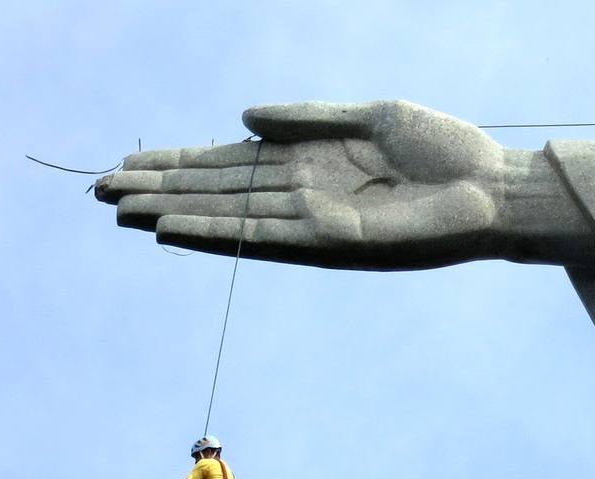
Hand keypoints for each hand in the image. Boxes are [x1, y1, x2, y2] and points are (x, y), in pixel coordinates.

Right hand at [96, 101, 512, 269]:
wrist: (495, 189)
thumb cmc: (445, 151)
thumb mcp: (371, 117)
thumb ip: (308, 118)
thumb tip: (243, 119)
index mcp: (311, 160)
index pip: (231, 164)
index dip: (180, 162)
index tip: (130, 162)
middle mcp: (305, 194)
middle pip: (218, 192)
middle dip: (161, 189)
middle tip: (99, 189)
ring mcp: (315, 221)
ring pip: (229, 216)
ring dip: (175, 213)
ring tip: (121, 210)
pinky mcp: (334, 244)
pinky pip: (264, 238)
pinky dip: (219, 234)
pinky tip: (175, 229)